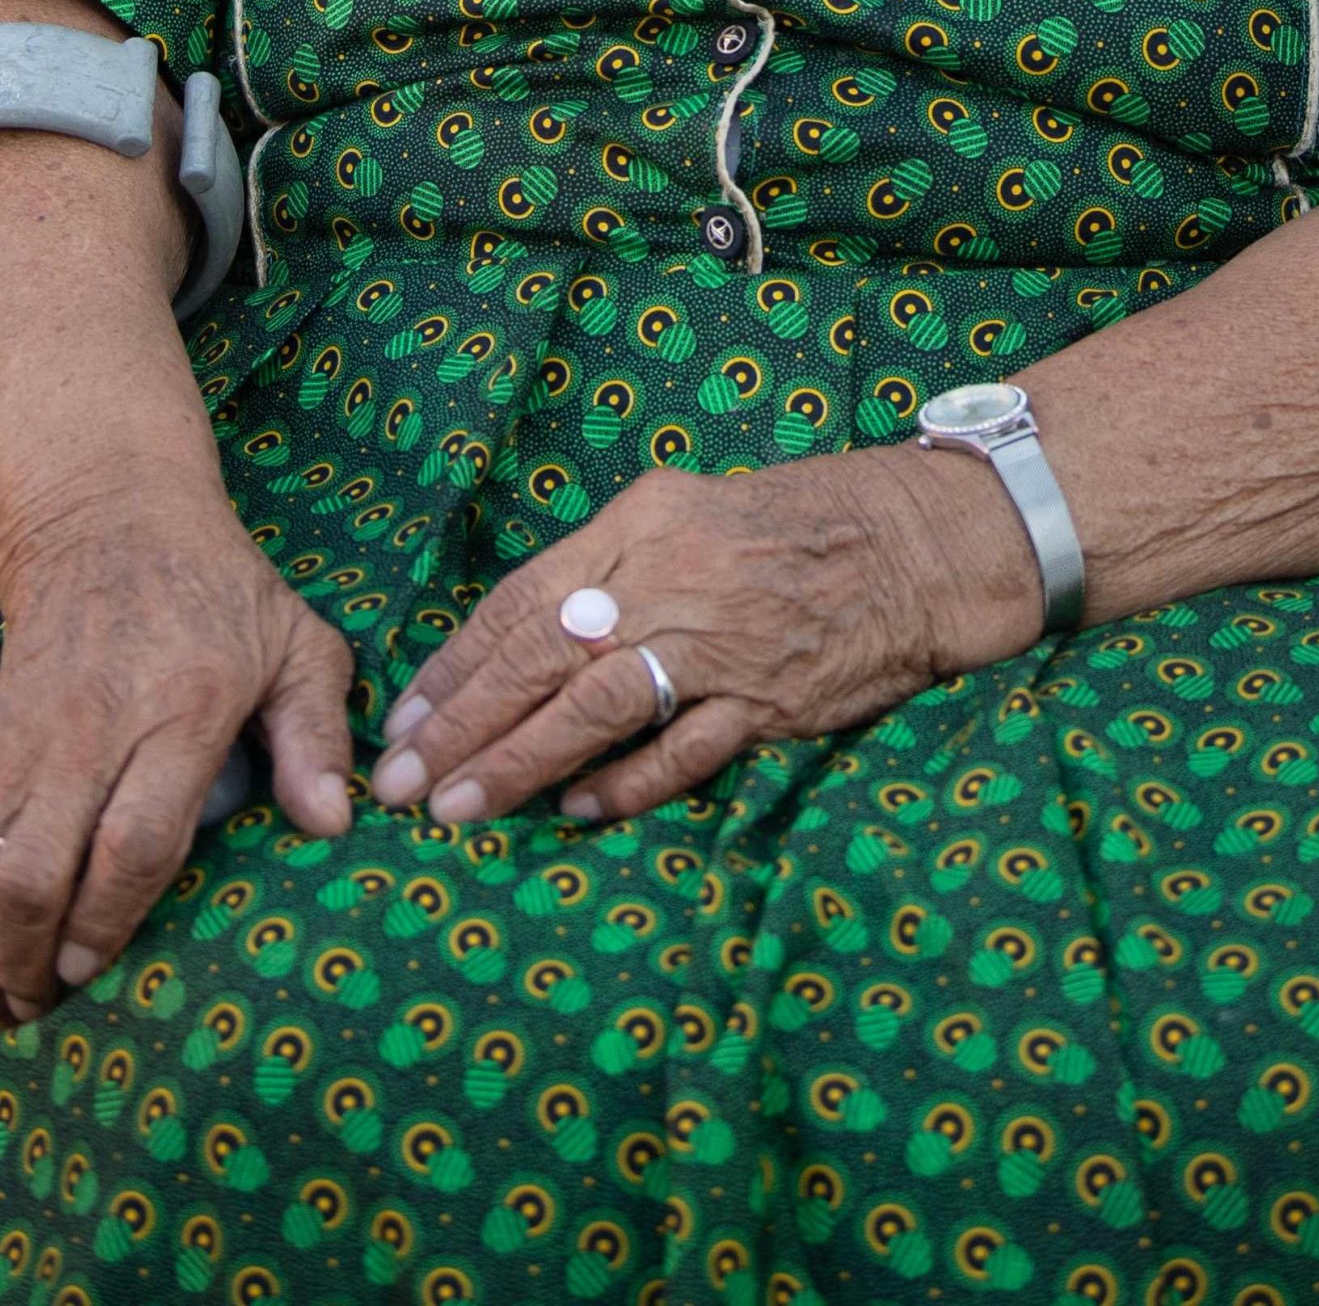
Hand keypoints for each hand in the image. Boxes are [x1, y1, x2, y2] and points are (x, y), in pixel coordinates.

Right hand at [0, 470, 354, 1024]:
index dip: (107, 918)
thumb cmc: (217, 586)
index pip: (135, 839)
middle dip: (28, 958)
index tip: (93, 971)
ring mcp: (34, 736)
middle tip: (41, 1012)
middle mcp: (97, 729)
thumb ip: (318, 733)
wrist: (106, 512)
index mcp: (184, 710)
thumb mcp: (295, 639)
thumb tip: (334, 824)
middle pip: (39, 868)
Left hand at [366, 444, 1040, 834]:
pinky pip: (685, 751)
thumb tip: (524, 637)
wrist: (915, 543)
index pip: (525, 597)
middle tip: (403, 784)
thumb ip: (608, 561)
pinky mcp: (772, 700)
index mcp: (643, 520)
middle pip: (544, 655)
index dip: (457, 664)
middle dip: (464, 724)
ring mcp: (724, 642)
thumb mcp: (686, 509)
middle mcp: (673, 576)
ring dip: (521, 762)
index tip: (404, 719)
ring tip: (461, 810)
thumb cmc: (793, 521)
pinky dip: (628, 784)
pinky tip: (579, 810)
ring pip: (598, 706)